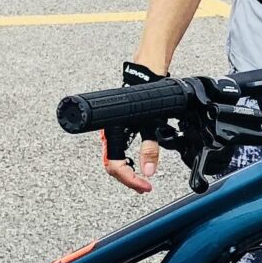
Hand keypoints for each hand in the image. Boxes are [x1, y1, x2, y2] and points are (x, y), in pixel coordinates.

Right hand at [99, 60, 163, 193]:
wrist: (144, 75)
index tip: (145, 187)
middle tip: (144, 187)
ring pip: (114, 159)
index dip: (130, 180)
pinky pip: (118, 150)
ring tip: (141, 180)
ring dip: (127, 172)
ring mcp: (113, 131)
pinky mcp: (118, 128)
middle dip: (128, 179)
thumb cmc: (145, 94)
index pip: (115, 166)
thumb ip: (150, 149)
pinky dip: (127, 161)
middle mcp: (110, 133)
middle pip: (112, 166)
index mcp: (113, 133)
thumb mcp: (152, 125)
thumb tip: (149, 171)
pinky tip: (136, 164)